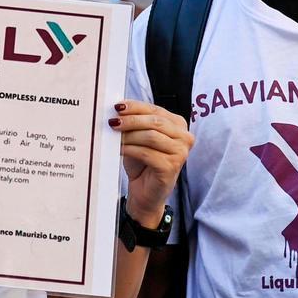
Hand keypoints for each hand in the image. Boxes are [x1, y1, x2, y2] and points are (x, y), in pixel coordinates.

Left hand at [111, 101, 192, 226]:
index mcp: (178, 125)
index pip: (155, 110)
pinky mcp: (171, 167)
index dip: (135, 107)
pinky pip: (146, 153)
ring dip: (129, 135)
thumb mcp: (138, 136)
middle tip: (113, 122)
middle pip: (155, 122)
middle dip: (131, 120)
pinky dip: (130, 149)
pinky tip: (119, 149)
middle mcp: (184, 137)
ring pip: (151, 136)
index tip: (117, 107)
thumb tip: (118, 108)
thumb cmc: (142, 162)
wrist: (144, 191)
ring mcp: (180, 153)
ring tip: (114, 136)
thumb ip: (135, 121)